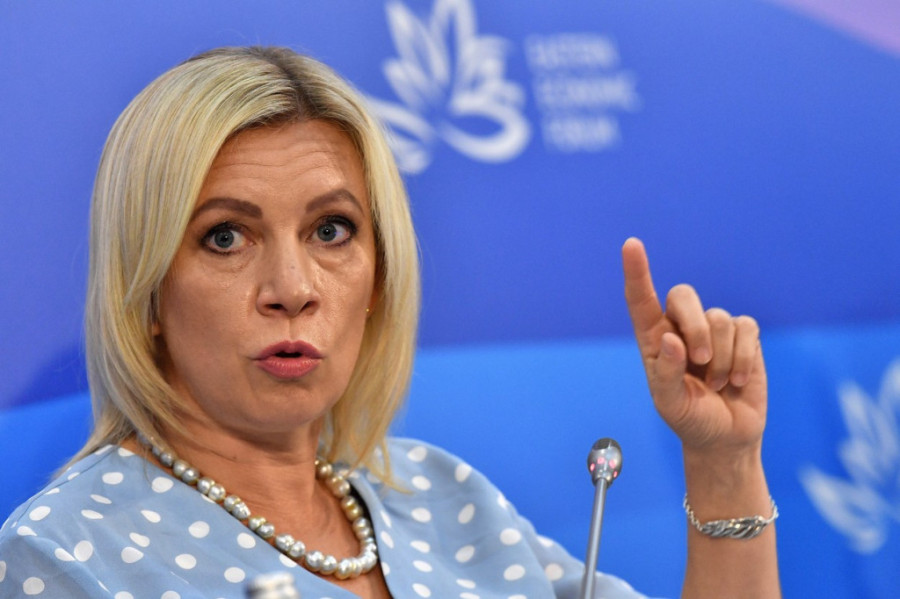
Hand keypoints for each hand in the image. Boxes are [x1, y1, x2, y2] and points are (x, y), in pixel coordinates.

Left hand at [622, 238, 766, 455]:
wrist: (725, 436)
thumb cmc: (690, 418)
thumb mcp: (670, 404)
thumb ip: (666, 374)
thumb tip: (672, 339)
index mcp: (653, 339)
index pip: (640, 300)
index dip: (636, 271)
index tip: (631, 244)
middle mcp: (680, 327)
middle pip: (684, 296)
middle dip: (695, 326)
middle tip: (700, 360)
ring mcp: (713, 329)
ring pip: (719, 318)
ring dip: (722, 359)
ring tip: (717, 384)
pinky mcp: (743, 335)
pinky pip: (745, 328)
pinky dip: (743, 358)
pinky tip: (738, 380)